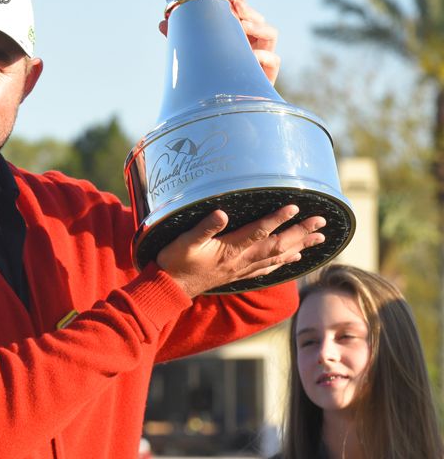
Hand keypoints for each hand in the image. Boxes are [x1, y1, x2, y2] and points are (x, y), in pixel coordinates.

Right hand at [156, 205, 325, 297]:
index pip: (259, 232)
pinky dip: (285, 262)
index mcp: (230, 249)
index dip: (278, 219)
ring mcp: (242, 269)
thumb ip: (204, 228)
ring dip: (301, 247)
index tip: (296, 207)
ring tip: (320, 238)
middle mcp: (241, 260)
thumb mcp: (184, 241)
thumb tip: (222, 213)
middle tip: (322, 221)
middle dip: (301, 232)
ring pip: (278, 258)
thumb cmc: (176, 261)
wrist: (172, 288)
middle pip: (277, 245)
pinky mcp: (240, 275)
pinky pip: (269, 269)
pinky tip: (295, 258)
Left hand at [157, 0, 280, 84]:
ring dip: (258, 26)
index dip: (242, 3)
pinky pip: (273, 60)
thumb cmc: (207, 82)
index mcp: (238, 38)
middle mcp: (252, 46)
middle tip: (236, 6)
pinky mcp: (267, 77)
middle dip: (249, 10)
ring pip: (271, 34)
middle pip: (259, 20)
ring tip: (243, 25)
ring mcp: (262, 60)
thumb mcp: (194, 55)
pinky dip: (263, 55)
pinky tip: (251, 55)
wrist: (216, 113)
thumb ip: (182, 38)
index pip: (245, 15)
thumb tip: (162, 23)